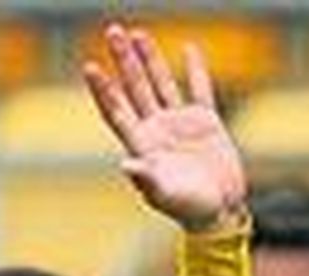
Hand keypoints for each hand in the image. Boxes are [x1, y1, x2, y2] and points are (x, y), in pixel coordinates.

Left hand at [84, 23, 246, 230]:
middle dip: (123, 61)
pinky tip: (187, 49)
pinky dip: (194, 70)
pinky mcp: (206, 122)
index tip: (90, 66)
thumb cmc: (187, 208)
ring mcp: (180, 124)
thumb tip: (127, 165)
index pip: (116, 110)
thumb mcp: (164, 195)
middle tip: (112, 31)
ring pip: (160, 83)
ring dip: (149, 59)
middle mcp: (156, 130)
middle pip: (134, 88)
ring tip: (137, 34)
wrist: (218, 211)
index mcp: (142, 145)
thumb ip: (146, 179)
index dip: (103, 89)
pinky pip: (198, 89)